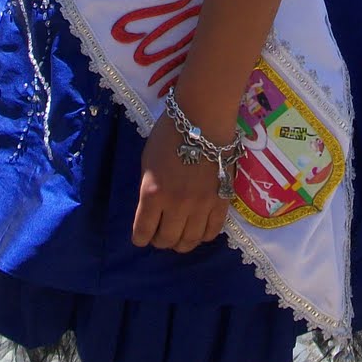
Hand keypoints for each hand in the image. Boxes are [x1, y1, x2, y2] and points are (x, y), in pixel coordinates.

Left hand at [132, 115, 229, 253]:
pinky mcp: (221, 202)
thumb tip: (152, 209)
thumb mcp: (148, 161)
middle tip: (160, 234)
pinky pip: (213, 231)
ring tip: (180, 235)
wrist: (204, 118)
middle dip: (160, 241)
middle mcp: (176, 205)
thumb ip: (149, 188)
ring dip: (182, 243)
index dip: (140, 238)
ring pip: (190, 241)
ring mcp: (201, 205)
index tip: (142, 236)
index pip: (143, 232)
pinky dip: (203, 235)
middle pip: (167, 240)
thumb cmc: (170, 134)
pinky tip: (199, 228)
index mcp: (153, 193)